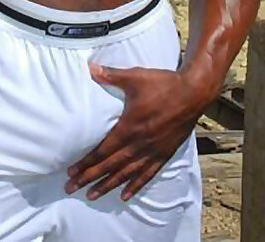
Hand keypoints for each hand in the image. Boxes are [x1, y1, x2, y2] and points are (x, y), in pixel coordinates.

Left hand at [65, 64, 202, 201]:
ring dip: (108, 185)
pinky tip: (125, 195)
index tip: (71, 172)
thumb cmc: (163, 84)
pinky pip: (147, 174)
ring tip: (92, 196)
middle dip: (90, 178)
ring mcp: (152, 151)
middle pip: (111, 166)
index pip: (103, 150)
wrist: (193, 93)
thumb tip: (90, 68)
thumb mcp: (135, 77)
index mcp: (129, 127)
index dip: (86, 162)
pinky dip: (135, 186)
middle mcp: (139, 143)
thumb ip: (111, 75)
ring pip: (126, 174)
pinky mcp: (164, 153)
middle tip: (72, 188)